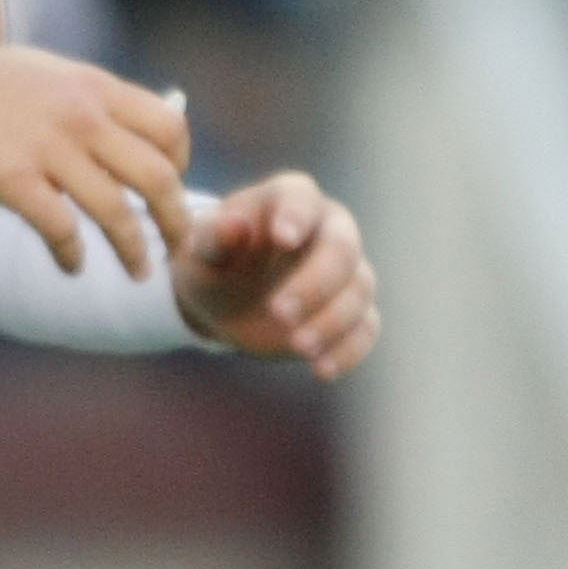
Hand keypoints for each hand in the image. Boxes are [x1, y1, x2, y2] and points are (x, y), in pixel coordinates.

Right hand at [0, 24, 189, 279]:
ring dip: (134, 249)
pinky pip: (59, 228)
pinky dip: (72, 255)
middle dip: (176, 219)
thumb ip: (89, 98)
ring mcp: (45, 145)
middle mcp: (80, 113)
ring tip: (139, 273)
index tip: (172, 191)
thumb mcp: (46, 73)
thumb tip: (129, 125)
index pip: (169, 127)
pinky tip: (72, 267)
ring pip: (116, 209)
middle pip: (158, 174)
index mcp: (94, 87)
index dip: (181, 165)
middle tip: (178, 247)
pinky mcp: (8, 176)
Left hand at [173, 172, 378, 380]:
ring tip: (298, 347)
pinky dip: (349, 349)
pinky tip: (321, 370)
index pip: (301, 199)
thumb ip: (214, 236)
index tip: (283, 238)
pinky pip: (366, 327)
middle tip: (279, 313)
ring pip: (359, 289)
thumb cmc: (213, 262)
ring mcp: (345, 271)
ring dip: (332, 320)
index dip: (296, 216)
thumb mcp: (201, 250)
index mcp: (288, 198)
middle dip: (316, 283)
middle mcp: (327, 228)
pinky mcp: (352, 311)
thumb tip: (234, 225)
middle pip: (341, 248)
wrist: (226, 300)